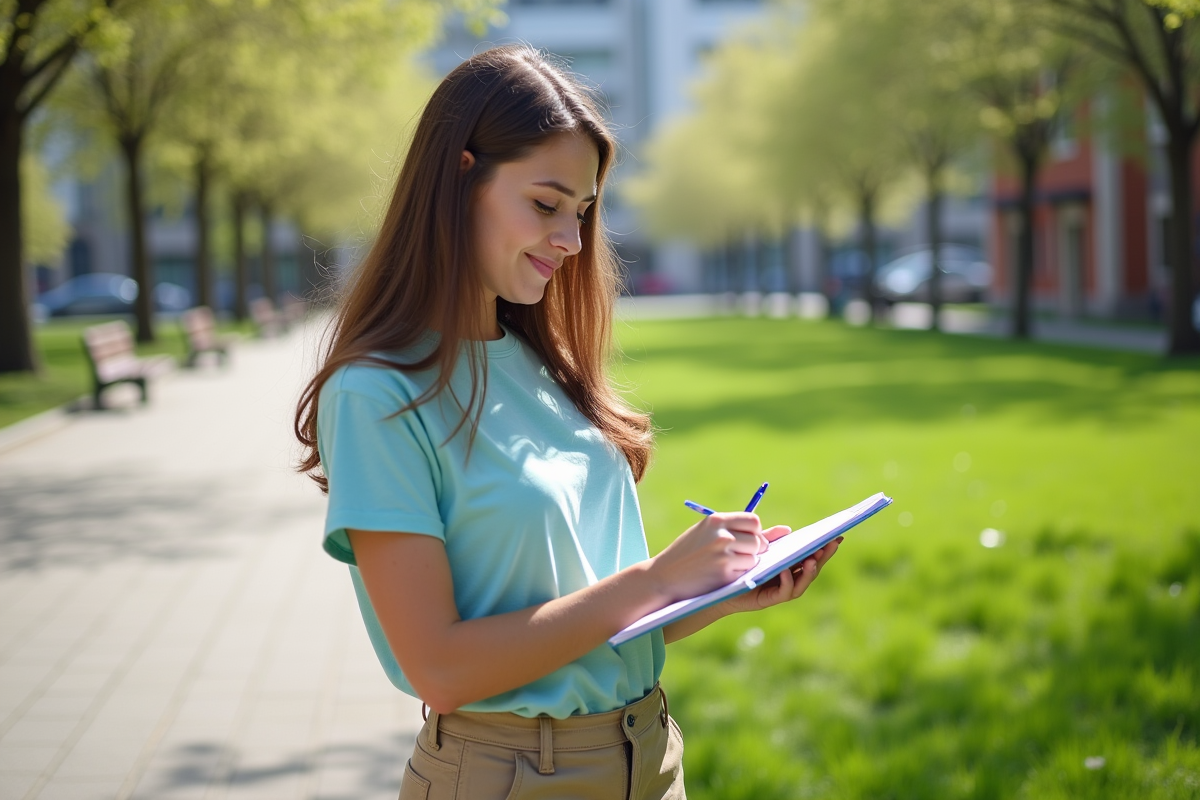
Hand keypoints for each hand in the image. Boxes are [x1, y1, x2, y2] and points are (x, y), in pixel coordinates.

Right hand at [648, 512, 773, 602]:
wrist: (662, 577)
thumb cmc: (687, 554)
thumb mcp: (707, 533)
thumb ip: (739, 529)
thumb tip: (786, 531)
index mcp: (716, 520)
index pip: (753, 521)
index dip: (754, 532)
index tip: (746, 540)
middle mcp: (721, 534)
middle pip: (757, 540)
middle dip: (755, 550)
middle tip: (739, 556)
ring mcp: (723, 554)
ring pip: (754, 557)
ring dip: (747, 563)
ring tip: (726, 565)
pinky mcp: (724, 573)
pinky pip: (746, 571)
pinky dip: (740, 574)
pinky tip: (722, 574)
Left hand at [720, 536, 841, 614]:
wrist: (721, 586)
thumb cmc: (741, 566)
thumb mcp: (758, 549)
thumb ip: (771, 539)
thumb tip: (788, 529)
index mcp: (789, 566)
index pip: (811, 556)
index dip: (824, 548)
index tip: (836, 536)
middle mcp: (789, 579)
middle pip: (812, 569)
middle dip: (822, 557)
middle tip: (831, 544)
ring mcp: (781, 590)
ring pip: (802, 583)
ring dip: (809, 571)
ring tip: (811, 560)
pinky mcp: (769, 599)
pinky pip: (784, 592)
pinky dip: (788, 581)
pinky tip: (786, 571)